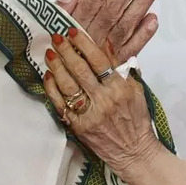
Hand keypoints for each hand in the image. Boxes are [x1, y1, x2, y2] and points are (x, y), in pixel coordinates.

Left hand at [42, 27, 162, 180]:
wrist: (135, 152)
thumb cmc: (137, 120)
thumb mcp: (136, 90)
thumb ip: (122, 68)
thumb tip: (106, 45)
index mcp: (120, 89)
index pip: (99, 61)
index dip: (84, 44)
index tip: (73, 31)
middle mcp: (104, 100)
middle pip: (80, 70)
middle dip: (66, 51)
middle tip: (55, 37)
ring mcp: (90, 114)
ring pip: (68, 86)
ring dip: (56, 67)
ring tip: (49, 53)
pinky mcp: (79, 127)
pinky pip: (61, 105)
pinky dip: (52, 89)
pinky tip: (48, 76)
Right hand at [55, 0, 159, 60]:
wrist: (66, 86)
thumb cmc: (59, 50)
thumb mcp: (51, 26)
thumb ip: (62, 9)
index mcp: (75, 23)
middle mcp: (92, 36)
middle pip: (114, 6)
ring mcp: (106, 51)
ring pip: (124, 24)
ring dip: (141, 3)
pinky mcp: (117, 66)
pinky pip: (131, 51)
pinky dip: (143, 36)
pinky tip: (154, 19)